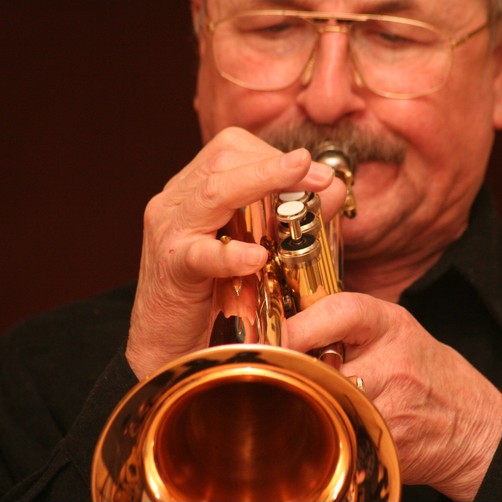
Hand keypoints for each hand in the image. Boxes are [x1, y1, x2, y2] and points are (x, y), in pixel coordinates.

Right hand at [125, 127, 344, 379]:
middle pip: (222, 161)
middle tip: (322, 177)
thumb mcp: (249, 248)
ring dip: (262, 181)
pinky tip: (258, 256)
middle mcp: (175, 204)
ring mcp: (169, 234)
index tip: (313, 169)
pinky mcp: (172, 272)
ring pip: (212, 194)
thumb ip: (284, 219)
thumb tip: (334, 192)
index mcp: (191, 192)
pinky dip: (230, 254)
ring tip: (303, 179)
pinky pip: (200, 256)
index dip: (274, 154)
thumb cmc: (214, 299)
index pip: (230, 150)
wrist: (167, 351)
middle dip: (276, 163)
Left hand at [284, 292, 501, 500]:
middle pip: (322, 362)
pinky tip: (331, 422)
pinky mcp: (385, 440)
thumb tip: (284, 329)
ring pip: (326, 400)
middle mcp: (394, 361)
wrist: (475, 427)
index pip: (341, 311)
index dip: (299, 325)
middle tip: (276, 372)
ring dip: (308, 401)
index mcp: (393, 326)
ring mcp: (391, 404)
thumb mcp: (397, 333)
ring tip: (306, 398)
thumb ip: (348, 326)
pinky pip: (340, 430)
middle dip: (295, 370)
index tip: (272, 338)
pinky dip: (327, 426)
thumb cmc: (430, 376)